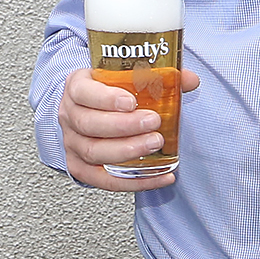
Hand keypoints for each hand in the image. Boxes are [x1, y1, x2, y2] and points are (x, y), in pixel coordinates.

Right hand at [55, 64, 201, 190]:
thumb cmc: (109, 92)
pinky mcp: (80, 167)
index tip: (131, 102)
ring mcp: (72, 143)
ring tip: (155, 144)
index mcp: (77, 88)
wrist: (89, 111)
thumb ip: (157, 76)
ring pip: (93, 152)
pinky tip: (159, 175)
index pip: (83, 93)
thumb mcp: (124, 77)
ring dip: (127, 151)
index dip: (105, 99)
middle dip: (123, 126)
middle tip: (153, 122)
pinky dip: (133, 181)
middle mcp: (69, 116)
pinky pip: (103, 180)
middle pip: (88, 124)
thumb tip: (190, 80)